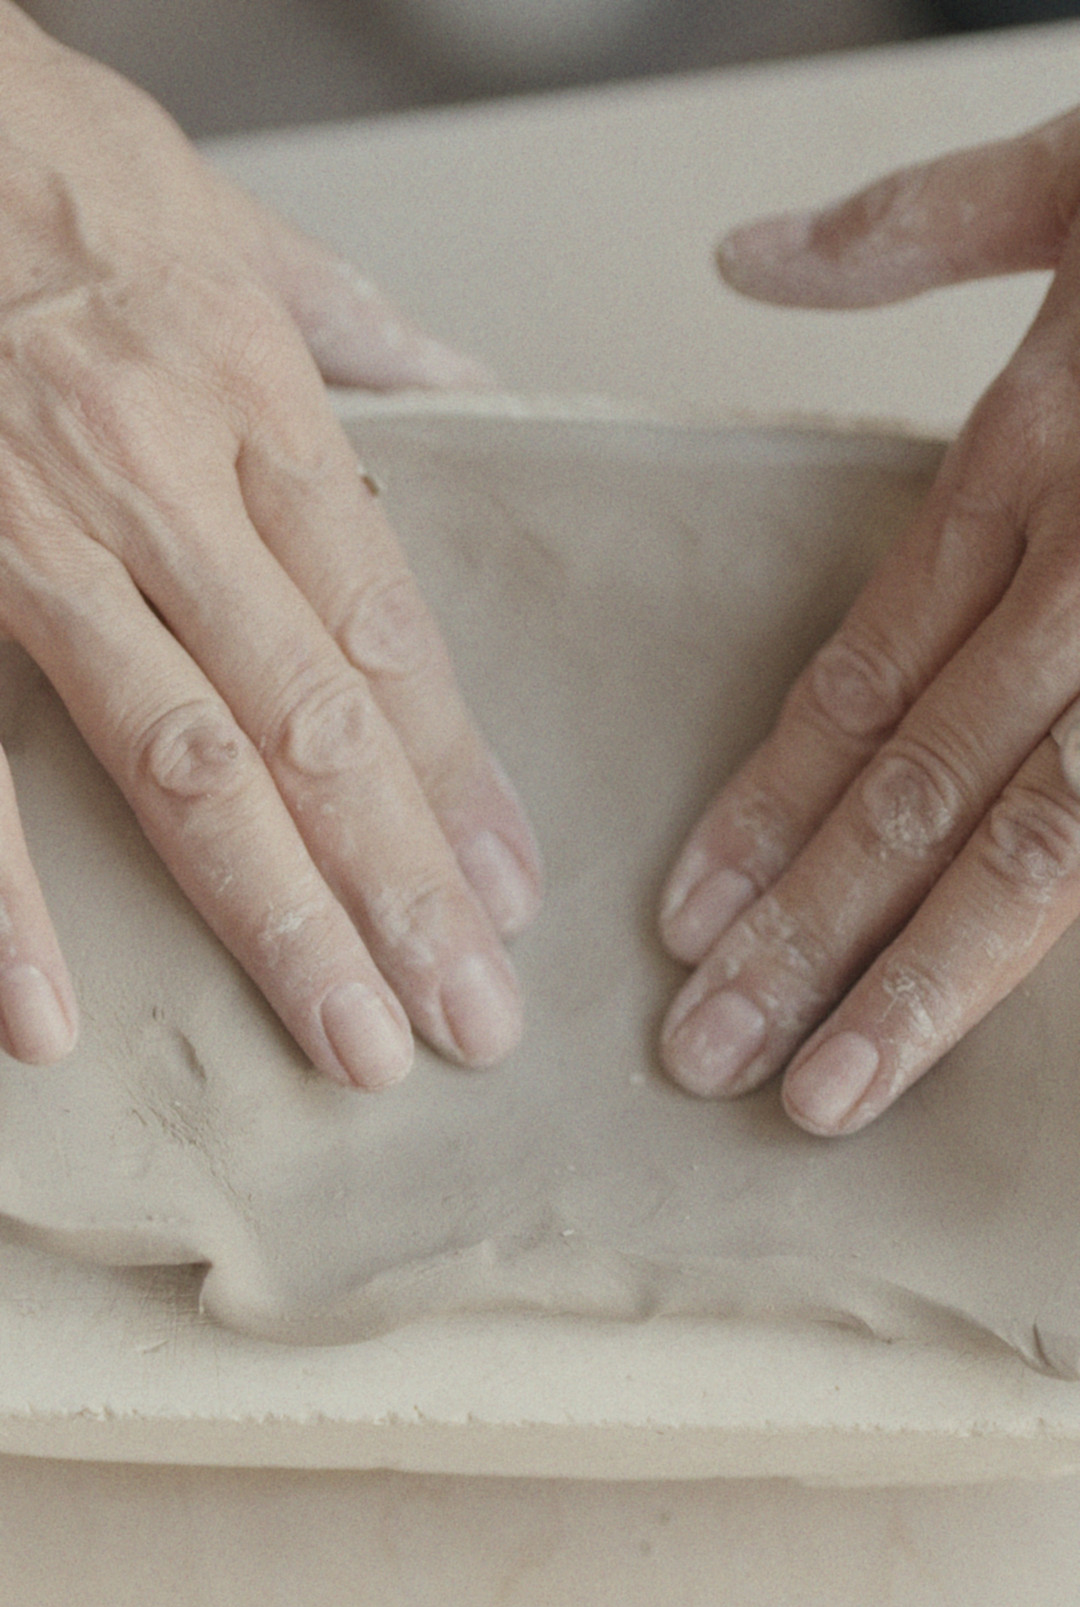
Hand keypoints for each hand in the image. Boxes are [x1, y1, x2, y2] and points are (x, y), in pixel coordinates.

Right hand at [0, 5, 540, 1082]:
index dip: (456, 778)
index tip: (510, 897)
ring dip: (275, 917)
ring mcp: (32, 544)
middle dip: (400, 889)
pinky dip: (10, 901)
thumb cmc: (37, 158)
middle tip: (471, 1022)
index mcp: (250, 402)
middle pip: (314, 724)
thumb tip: (471, 387)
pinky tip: (59, 1015)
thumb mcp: (229, 217)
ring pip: (182, 761)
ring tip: (354, 1043)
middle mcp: (158, 483)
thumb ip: (355, 326)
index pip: (388, 632)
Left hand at [658, 108, 1079, 1133]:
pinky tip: (1001, 1029)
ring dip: (923, 978)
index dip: (766, 805)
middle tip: (706, 1056)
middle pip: (925, 786)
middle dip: (807, 934)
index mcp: (1042, 461)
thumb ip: (913, 227)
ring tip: (826, 1092)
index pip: (865, 676)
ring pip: (1042, 840)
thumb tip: (741, 257)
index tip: (683, 917)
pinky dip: (1071, 925)